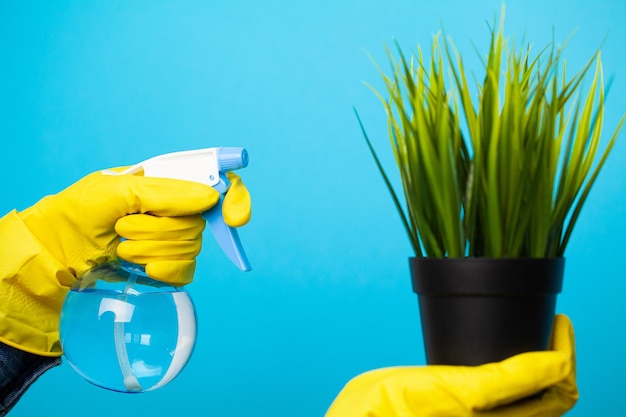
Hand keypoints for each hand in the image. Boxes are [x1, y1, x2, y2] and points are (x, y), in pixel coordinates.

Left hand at [20, 169, 250, 284]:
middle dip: (160, 229)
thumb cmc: (81, 212)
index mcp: (169, 184)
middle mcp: (176, 210)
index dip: (236, 198)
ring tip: (122, 245)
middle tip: (125, 226)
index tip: (233, 219)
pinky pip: (186, 271)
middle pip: (199, 224)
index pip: (218, 184)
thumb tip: (211, 199)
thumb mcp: (118, 191)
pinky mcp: (167, 266)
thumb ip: (166, 192)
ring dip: (151, 249)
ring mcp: (172, 240)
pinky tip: (143, 269)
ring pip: (191, 249)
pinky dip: (164, 271)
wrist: (58, 252)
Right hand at [325, 314, 576, 416]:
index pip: (557, 392)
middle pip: (547, 393)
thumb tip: (557, 364)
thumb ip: (506, 380)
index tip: (561, 320)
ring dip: (537, 361)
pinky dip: (513, 367)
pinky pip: (500, 388)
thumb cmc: (395, 411)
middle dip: (556, 356)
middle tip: (551, 322)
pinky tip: (498, 348)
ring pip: (527, 392)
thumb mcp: (457, 392)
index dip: (567, 353)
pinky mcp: (460, 408)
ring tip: (532, 330)